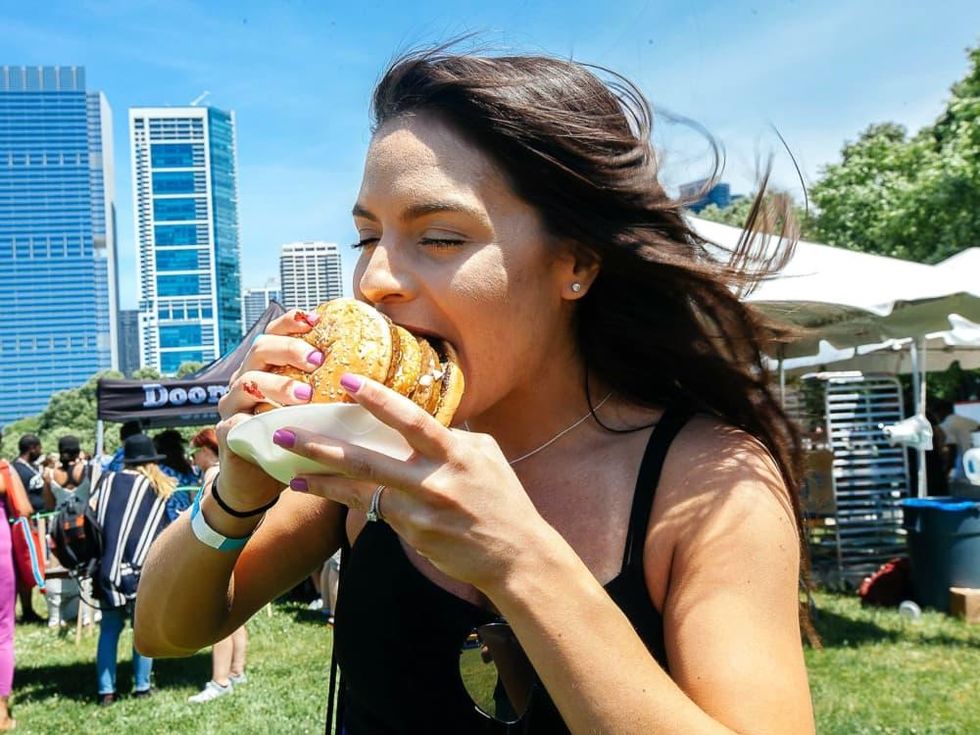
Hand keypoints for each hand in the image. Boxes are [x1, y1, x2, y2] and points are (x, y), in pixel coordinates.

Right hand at [215, 309, 325, 510]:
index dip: (292, 322)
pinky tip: (276, 427)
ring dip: (278, 386)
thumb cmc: (294, 438)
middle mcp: (247, 379)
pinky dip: (254, 421)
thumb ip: (331, 389)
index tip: (316, 319)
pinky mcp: (229, 433)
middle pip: (260, 348)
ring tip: (305, 396)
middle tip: (317, 360)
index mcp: (268, 367)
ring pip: (247, 383)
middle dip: (289, 349)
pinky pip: (235, 422)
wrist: (259, 480)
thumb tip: (382, 374)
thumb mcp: (314, 409)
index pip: (275, 333)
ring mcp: (233, 405)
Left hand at [272, 374, 548, 590]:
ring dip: (324, 481)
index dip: (378, 399)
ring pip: (362, 492)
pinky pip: (376, 511)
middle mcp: (434, 482)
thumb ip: (453, 437)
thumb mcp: (486, 457)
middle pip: (369, 461)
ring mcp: (420, 512)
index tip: (346, 380)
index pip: (411, 420)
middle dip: (323, 446)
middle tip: (287, 433)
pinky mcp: (413, 535)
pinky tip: (323, 491)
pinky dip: (350, 500)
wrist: (516, 556)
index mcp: (455, 454)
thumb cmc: (502, 500)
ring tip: (292, 473)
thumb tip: (421, 423)